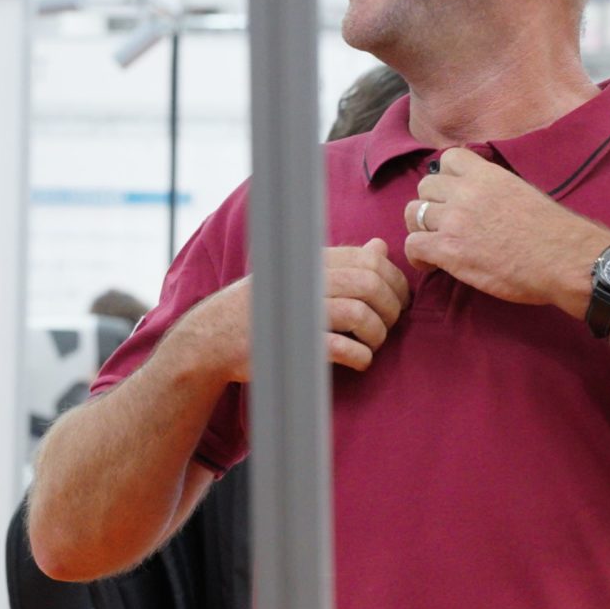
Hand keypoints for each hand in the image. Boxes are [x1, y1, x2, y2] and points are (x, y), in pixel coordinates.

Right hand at [171, 239, 411, 379]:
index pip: (371, 259)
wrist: (211, 339)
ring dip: (378, 333)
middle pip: (370, 284)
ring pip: (360, 314)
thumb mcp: (298, 276)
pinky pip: (342, 347)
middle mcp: (305, 279)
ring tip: (373, 344)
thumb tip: (380, 247)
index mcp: (310, 260)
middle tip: (390, 325)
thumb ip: (342, 263)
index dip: (395, 281)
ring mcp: (298, 312)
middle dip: (392, 307)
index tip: (398, 301)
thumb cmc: (263, 308)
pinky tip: (360, 361)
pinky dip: (361, 356)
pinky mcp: (293, 345)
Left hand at [403, 148, 609, 315]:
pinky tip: (431, 264)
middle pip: (425, 186)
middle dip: (431, 203)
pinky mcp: (448, 250)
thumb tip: (490, 199)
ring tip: (435, 244)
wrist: (562, 260)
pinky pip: (412, 245)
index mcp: (488, 175)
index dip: (447, 177)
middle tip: (443, 223)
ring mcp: (454, 220)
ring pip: (413, 213)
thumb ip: (499, 189)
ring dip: (421, 228)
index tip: (453, 194)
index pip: (449, 158)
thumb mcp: (525, 193)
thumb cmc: (555, 233)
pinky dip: (417, 256)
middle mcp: (466, 192)